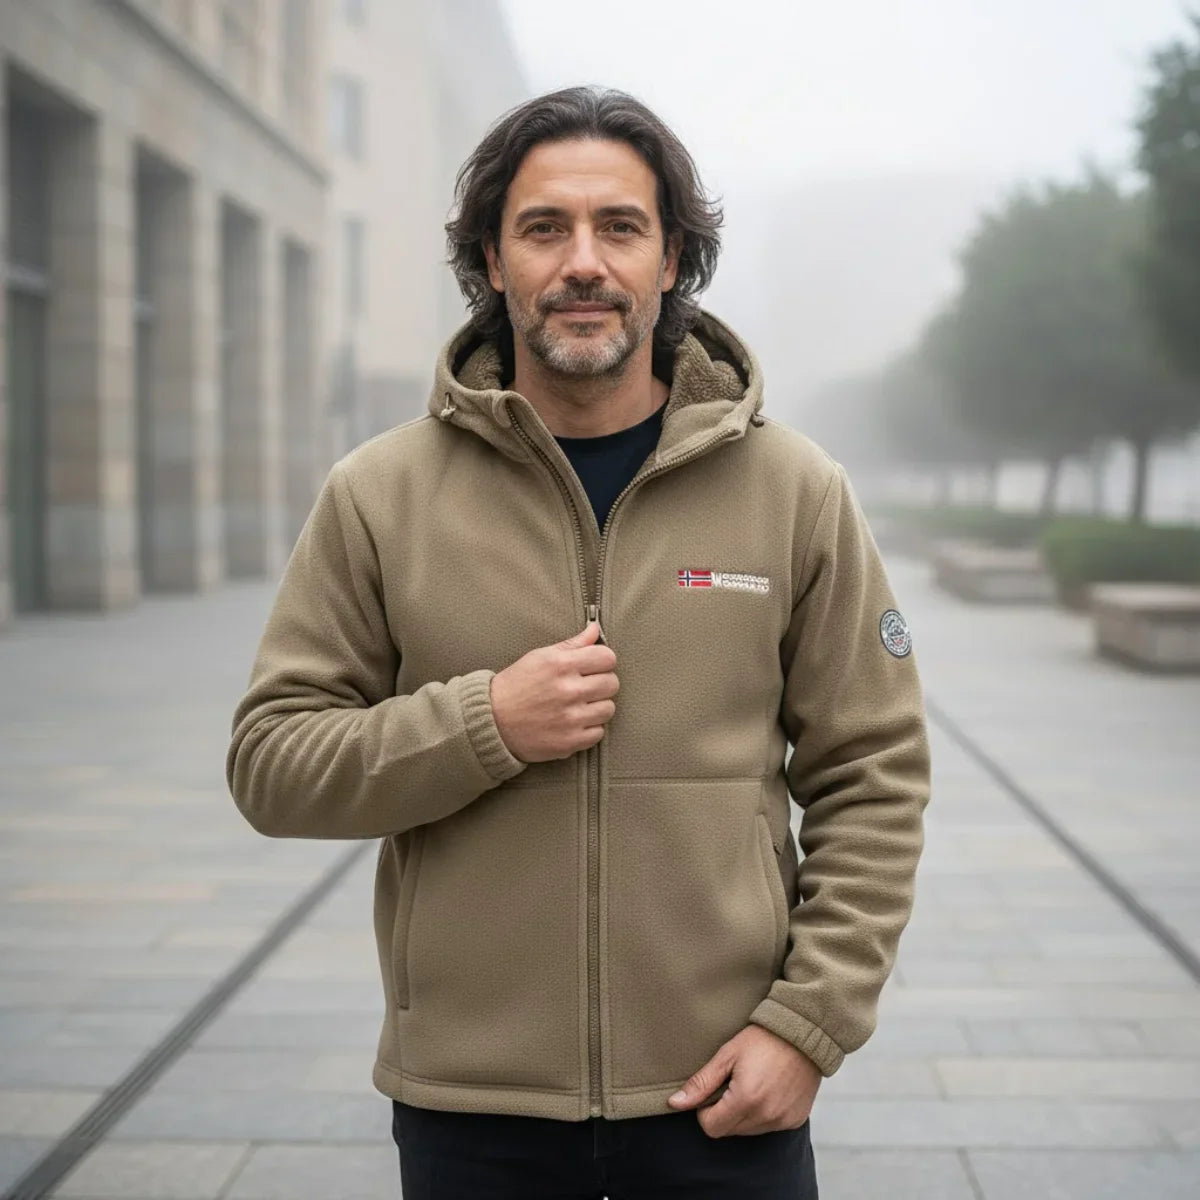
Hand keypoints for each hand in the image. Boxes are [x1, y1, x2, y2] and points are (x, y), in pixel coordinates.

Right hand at [490, 621, 618, 762]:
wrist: (492, 722)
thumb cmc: (515, 686)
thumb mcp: (539, 657)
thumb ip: (572, 644)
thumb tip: (595, 629)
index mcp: (561, 665)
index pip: (607, 658)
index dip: (603, 661)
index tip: (595, 666)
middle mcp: (568, 691)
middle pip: (612, 683)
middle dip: (602, 683)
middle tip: (587, 687)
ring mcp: (570, 718)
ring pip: (608, 709)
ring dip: (598, 707)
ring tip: (580, 706)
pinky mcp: (569, 742)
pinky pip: (598, 733)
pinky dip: (589, 729)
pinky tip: (574, 722)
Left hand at [666, 1024, 821, 1137]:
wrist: (803, 1033)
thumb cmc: (762, 1039)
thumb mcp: (727, 1055)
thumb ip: (701, 1083)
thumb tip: (675, 1103)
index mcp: (746, 1100)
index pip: (711, 1127)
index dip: (705, 1110)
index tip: (714, 1089)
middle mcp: (766, 1116)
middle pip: (729, 1130)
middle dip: (724, 1111)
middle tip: (733, 1082)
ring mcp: (782, 1121)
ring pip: (748, 1131)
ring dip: (743, 1114)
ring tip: (752, 1083)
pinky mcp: (795, 1120)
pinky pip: (769, 1127)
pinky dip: (763, 1113)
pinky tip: (769, 1089)